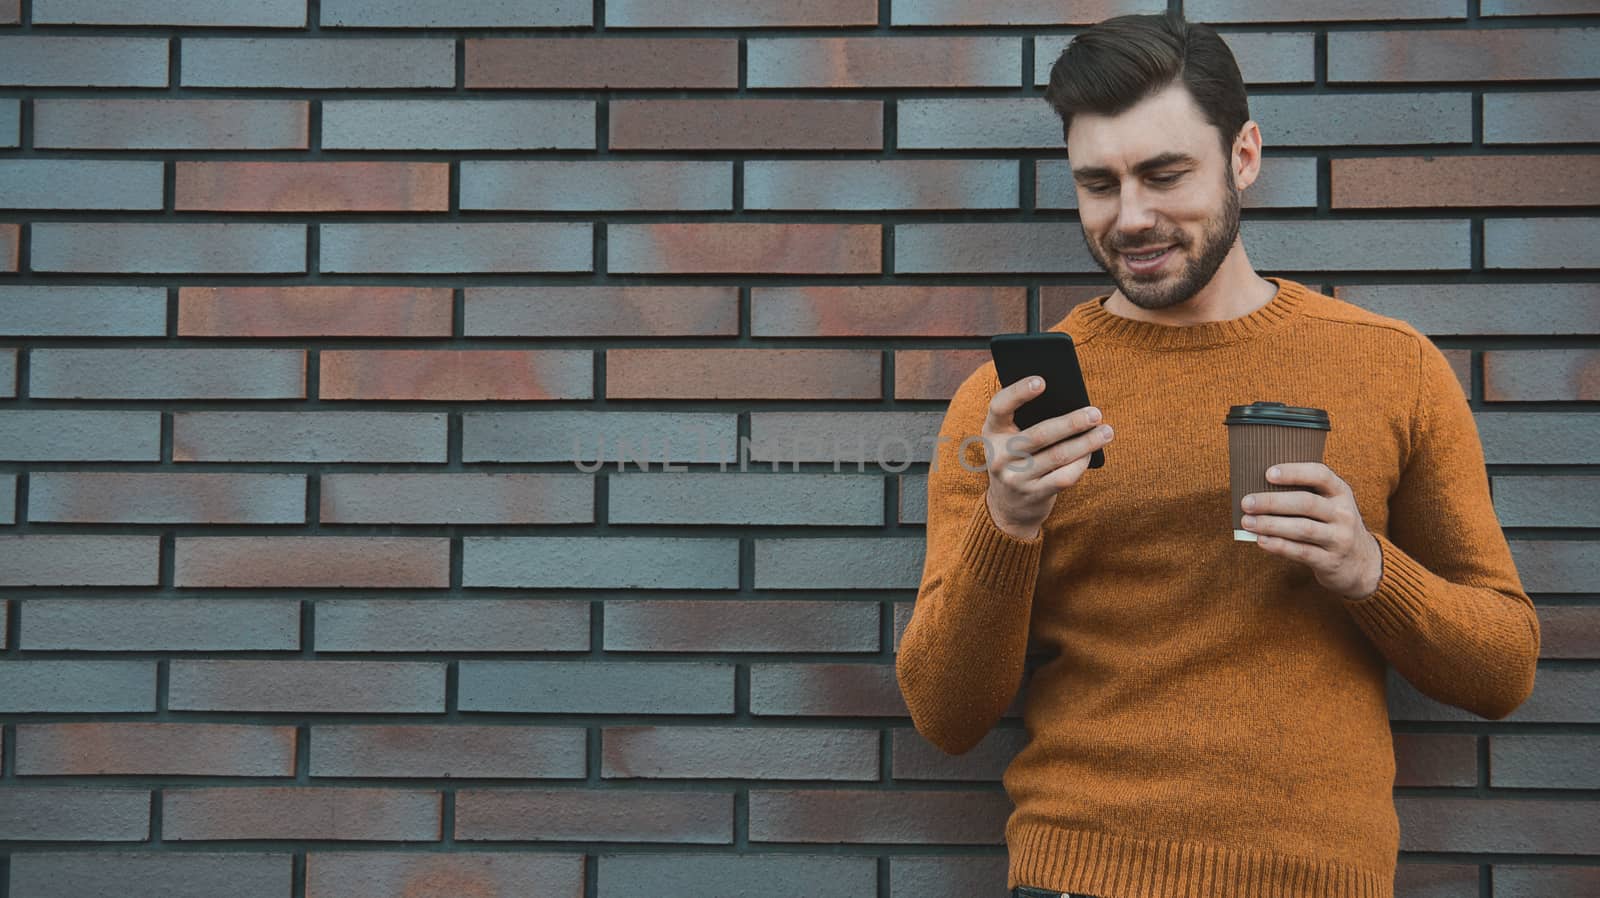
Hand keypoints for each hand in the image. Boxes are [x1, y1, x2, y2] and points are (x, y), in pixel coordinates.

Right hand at [981, 376, 1114, 540]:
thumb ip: (1029, 422)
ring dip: (1086, 443)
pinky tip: (1091, 453)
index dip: (1019, 392)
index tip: (1042, 381)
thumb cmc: (1018, 459)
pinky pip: (1063, 477)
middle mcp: (999, 455)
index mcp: (992, 432)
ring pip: (1057, 456)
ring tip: (1106, 432)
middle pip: (1039, 434)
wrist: (1007, 507)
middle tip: (1095, 413)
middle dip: (1071, 423)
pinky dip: (1081, 464)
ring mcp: (1015, 478)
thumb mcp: (1011, 440)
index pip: (1000, 407)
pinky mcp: (1033, 495)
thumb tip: (1071, 403)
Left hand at [1240, 462, 1383, 598]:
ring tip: (1247, 522)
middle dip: (1272, 502)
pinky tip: (1261, 541)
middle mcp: (1343, 513)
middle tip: (1246, 502)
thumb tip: (1257, 489)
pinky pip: (1302, 552)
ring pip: (1302, 528)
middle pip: (1306, 503)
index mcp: (1341, 492)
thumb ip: (1304, 494)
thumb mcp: (1329, 505)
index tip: (1267, 473)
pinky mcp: (1331, 561)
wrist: (1362, 564)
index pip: (1320, 474)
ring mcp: (1340, 538)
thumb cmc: (1332, 526)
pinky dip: (1279, 546)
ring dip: (1271, 524)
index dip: (1294, 472)